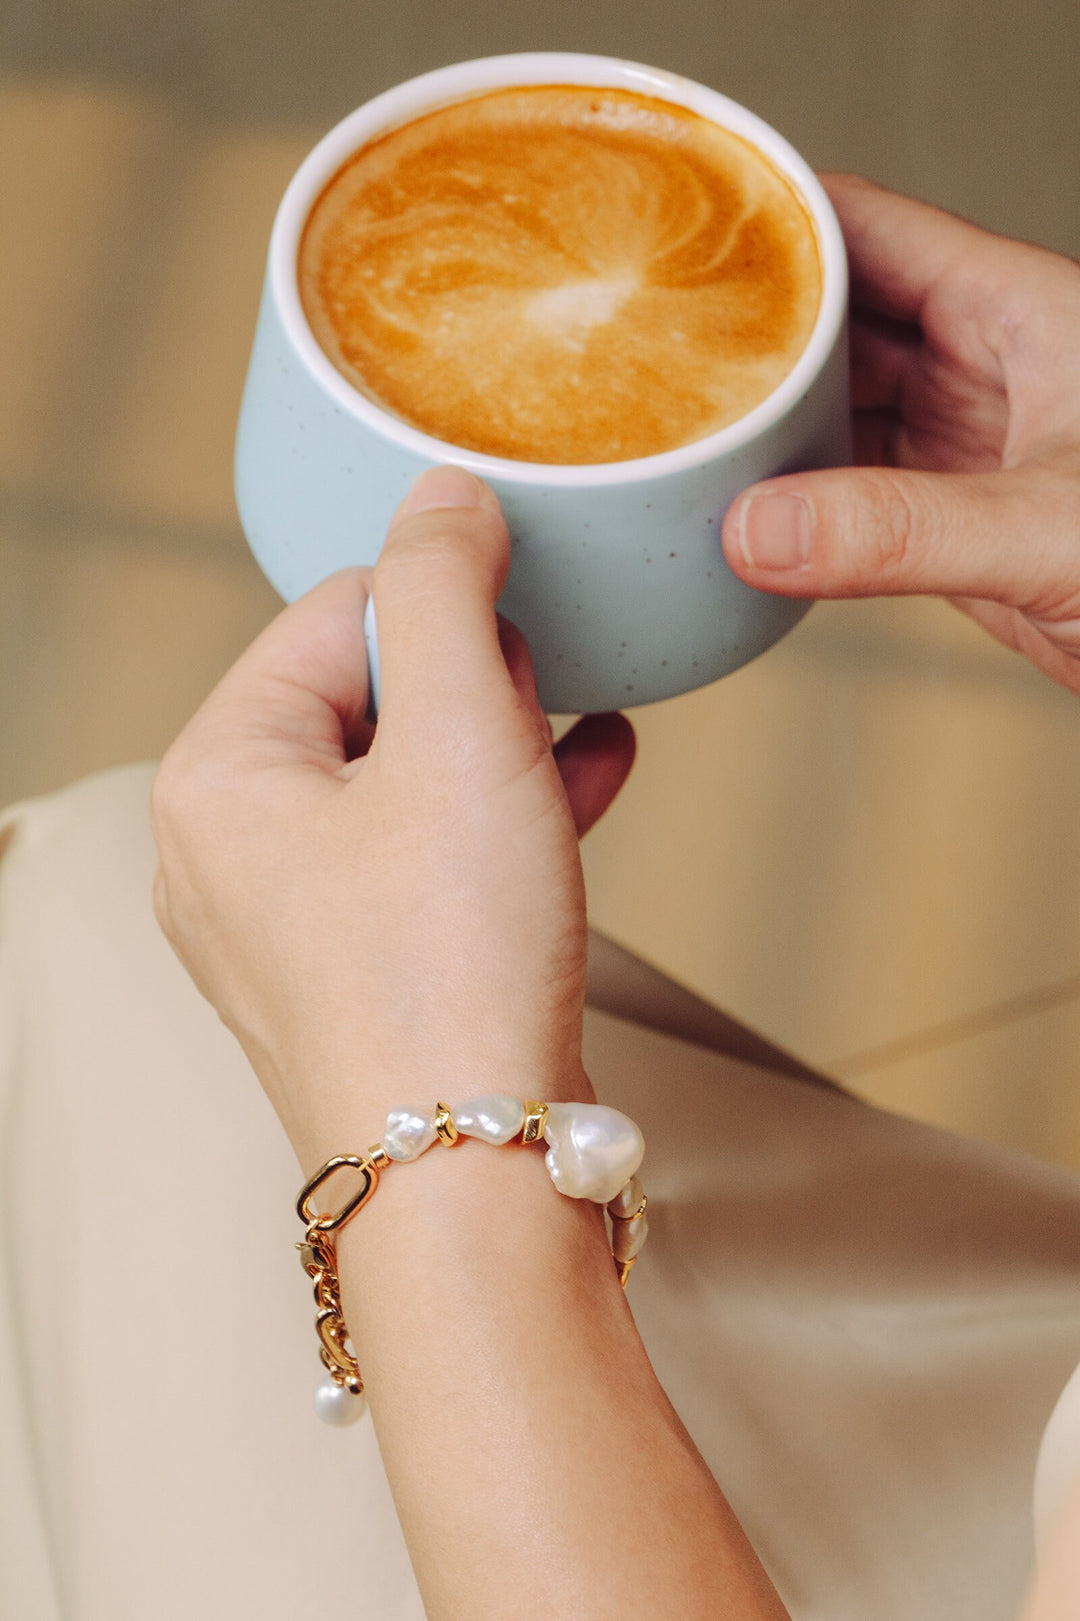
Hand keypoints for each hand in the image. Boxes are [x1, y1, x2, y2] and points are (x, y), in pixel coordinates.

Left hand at [151, 467, 634, 1167]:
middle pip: (365, 695)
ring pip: (404, 780)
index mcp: (217, 773)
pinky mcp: (352, 968)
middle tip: (550, 695)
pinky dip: (496, 820)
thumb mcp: (458, 736)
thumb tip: (442, 493)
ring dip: (501, 745)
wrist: (474, 1184)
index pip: (333, 614)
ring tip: (580, 735)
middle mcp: (226, 846)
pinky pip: (420, 858)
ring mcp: (284, 919)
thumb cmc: (451, 967)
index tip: (526, 629)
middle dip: (475, 684)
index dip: (445, 605)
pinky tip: (583, 786)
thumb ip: (444, 589)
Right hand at [722, 173, 1079, 692]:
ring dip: (767, 426)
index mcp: (1020, 311)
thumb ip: (902, 531)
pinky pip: (854, 495)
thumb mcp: (1049, 529)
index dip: (776, 217)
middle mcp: (987, 367)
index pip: (871, 228)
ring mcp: (970, 446)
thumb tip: (761, 529)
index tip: (685, 226)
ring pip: (839, 412)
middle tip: (649, 341)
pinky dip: (796, 506)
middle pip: (837, 318)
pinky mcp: (958, 525)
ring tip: (680, 429)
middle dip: (750, 328)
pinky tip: (746, 515)